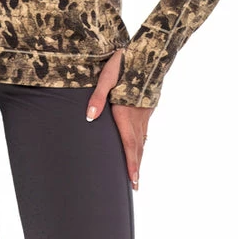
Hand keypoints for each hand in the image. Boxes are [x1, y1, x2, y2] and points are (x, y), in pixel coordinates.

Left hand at [86, 49, 153, 190]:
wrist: (147, 52)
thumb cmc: (123, 64)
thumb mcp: (106, 78)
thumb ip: (97, 98)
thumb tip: (89, 117)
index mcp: (126, 113)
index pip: (129, 144)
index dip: (131, 163)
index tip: (133, 181)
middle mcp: (138, 116)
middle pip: (138, 147)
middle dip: (136, 167)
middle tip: (135, 185)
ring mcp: (145, 112)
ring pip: (143, 139)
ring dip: (140, 156)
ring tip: (137, 171)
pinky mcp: (148, 106)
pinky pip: (145, 130)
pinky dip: (143, 142)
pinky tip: (141, 143)